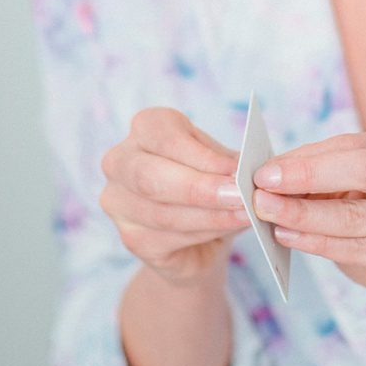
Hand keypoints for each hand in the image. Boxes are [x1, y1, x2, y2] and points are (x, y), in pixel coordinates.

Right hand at [100, 107, 247, 284]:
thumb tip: (246, 170)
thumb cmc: (210, 183)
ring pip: (163, 213)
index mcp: (146, 127)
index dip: (202, 156)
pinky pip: (167, 238)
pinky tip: (228, 229)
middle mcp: (120, 161)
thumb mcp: (223, 162)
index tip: (237, 169)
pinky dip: (204, 233)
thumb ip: (230, 164)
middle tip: (241, 197)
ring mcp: (118, 202)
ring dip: (210, 216)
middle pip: (151, 176)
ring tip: (245, 214)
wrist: (198, 234)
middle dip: (201, 189)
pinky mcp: (130, 237)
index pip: (166, 137)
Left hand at [252, 129, 365, 343]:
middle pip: (363, 168)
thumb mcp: (355, 204)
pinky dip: (319, 244)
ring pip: (356, 214)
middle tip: (262, 184)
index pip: (351, 145)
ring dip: (304, 214)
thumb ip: (323, 187)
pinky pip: (361, 248)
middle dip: (307, 175)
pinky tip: (289, 239)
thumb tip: (271, 176)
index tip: (264, 167)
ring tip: (267, 213)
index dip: (306, 155)